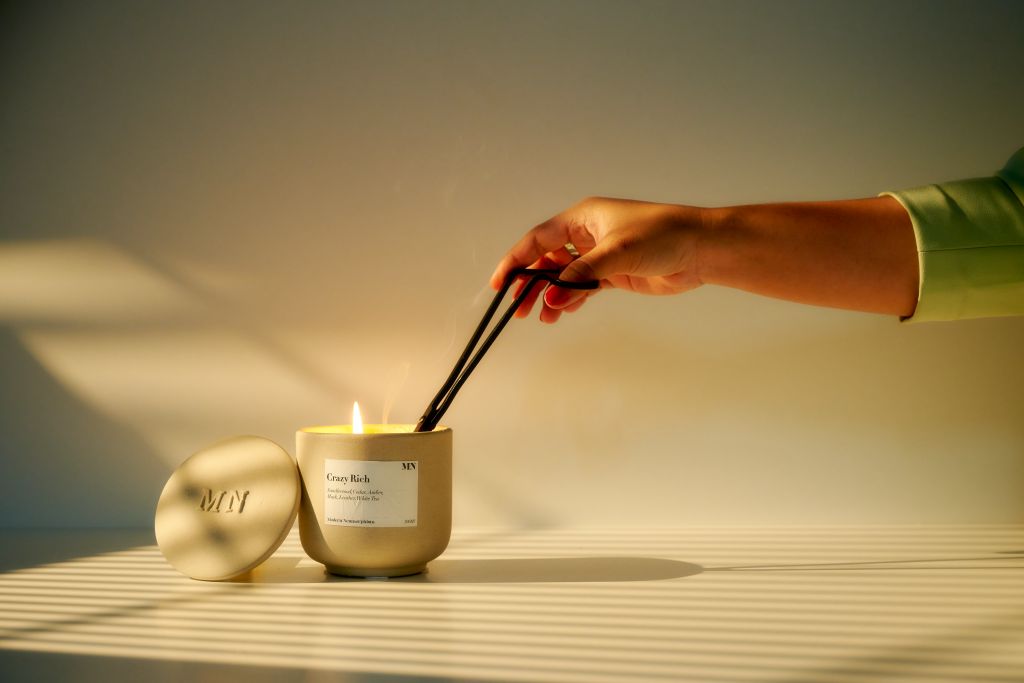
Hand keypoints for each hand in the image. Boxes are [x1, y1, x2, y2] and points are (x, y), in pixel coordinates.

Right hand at [490, 197, 706, 322]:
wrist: (700, 249)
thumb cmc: (664, 235)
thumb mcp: (617, 252)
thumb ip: (582, 275)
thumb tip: (551, 295)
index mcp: (583, 218)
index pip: (538, 239)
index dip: (516, 259)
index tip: (500, 282)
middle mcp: (587, 235)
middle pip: (547, 260)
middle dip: (531, 283)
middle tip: (518, 307)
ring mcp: (599, 256)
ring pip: (563, 276)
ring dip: (550, 295)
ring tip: (539, 316)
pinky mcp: (613, 274)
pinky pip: (582, 287)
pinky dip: (570, 299)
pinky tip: (561, 312)